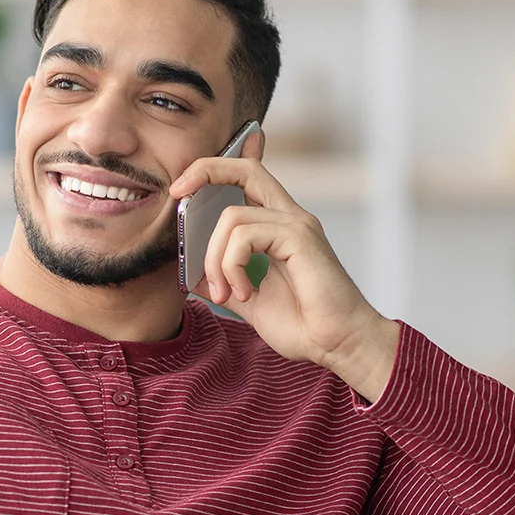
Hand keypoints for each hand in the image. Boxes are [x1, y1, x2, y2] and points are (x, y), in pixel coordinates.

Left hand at [165, 130, 401, 401]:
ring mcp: (296, 225)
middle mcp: (290, 218)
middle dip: (204, 171)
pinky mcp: (299, 237)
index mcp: (279, 227)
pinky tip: (244, 292)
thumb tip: (191, 274)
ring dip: (214, 259)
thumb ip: (225, 282)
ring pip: (232, 216)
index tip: (181, 189)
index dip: (214, 170)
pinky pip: (245, 234)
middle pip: (245, 168)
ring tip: (226, 293)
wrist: (339, 345)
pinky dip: (232, 265)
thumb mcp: (250, 301)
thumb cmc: (305, 326)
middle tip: (176, 195)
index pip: (249, 178)